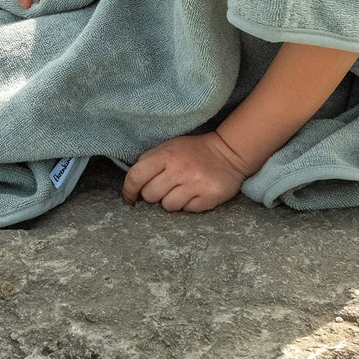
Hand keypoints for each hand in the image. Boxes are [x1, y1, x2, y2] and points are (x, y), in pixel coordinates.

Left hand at [121, 131, 248, 212]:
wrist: (229, 153)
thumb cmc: (193, 152)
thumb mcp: (169, 147)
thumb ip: (150, 161)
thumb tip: (132, 184)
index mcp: (166, 155)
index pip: (136, 176)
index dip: (129, 189)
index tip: (129, 196)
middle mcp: (179, 170)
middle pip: (150, 195)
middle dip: (153, 194)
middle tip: (165, 187)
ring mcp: (195, 185)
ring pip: (168, 206)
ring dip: (171, 201)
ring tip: (182, 189)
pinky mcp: (208, 198)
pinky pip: (187, 211)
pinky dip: (188, 205)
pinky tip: (195, 192)